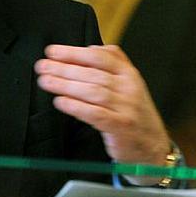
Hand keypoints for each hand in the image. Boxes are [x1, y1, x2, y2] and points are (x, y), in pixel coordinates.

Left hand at [35, 44, 170, 165]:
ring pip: (93, 92)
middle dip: (64, 68)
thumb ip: (113, 64)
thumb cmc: (133, 113)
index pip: (100, 57)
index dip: (74, 52)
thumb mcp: (129, 84)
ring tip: (46, 82)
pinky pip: (95, 114)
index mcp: (129, 74)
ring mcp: (127, 108)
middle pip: (93, 74)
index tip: (52, 51)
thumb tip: (88, 49)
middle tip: (42, 66)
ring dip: (65, 86)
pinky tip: (60, 102)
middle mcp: (130, 88)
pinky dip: (76, 107)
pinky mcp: (121, 127)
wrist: (153, 146)